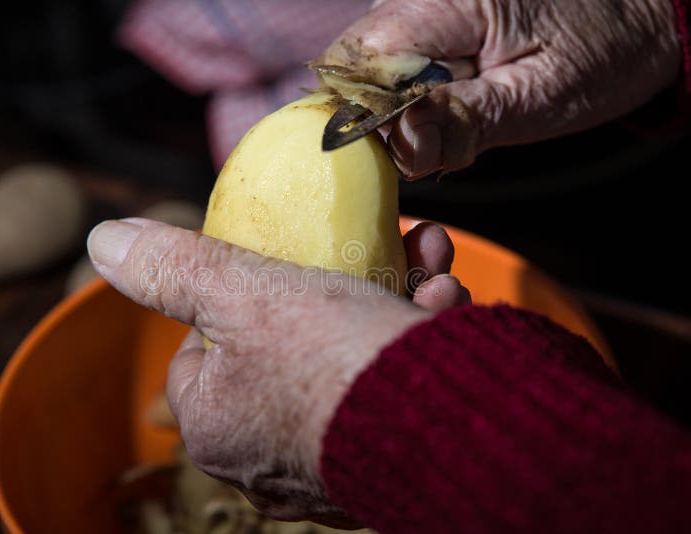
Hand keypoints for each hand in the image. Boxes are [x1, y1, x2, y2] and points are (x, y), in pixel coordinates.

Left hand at [87, 218, 468, 525]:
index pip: (204, 348)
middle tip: (377, 252)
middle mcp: (263, 458)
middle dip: (337, 289)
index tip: (276, 271)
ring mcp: (326, 465)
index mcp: (215, 423)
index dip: (238, 299)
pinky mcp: (385, 461)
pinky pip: (390, 390)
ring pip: (349, 363)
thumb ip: (173, 268)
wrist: (448, 427)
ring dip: (392, 304)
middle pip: (287, 347)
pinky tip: (446, 309)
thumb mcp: (244, 293)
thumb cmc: (331, 359)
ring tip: (429, 269)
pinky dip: (416, 343)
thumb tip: (105, 240)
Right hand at [320, 0, 680, 177]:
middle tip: (433, 141)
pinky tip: (448, 102)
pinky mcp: (422, 16)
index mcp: (448, 1)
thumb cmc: (598, 52)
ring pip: (366, 66)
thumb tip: (399, 145)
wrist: (631, 16)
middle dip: (379, 117)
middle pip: (355, 62)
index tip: (400, 152)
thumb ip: (464, 119)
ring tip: (454, 116)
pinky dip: (408, 97)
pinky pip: (388, 64)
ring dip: (394, 109)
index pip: (364, 57)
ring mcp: (417, 1)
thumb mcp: (539, 97)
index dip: (367, 113)